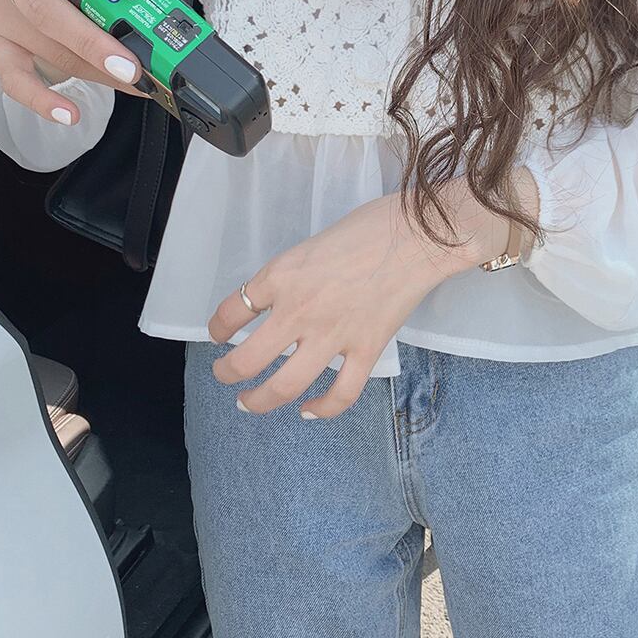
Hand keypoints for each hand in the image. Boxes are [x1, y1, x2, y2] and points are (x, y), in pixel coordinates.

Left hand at [206, 172, 537, 419]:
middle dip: (228, 374)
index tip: (217, 333)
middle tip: (225, 376)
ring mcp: (332, 334)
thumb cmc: (369, 227)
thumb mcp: (312, 244)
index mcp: (281, 276)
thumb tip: (284, 301)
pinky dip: (322, 408)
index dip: (217, 327)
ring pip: (285, 385)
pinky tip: (309, 410)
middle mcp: (298, 310)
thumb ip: (293, 276)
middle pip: (247, 359)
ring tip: (249, 403)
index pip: (233, 310)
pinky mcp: (366, 349)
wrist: (419, 235)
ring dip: (260, 400)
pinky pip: (341, 393)